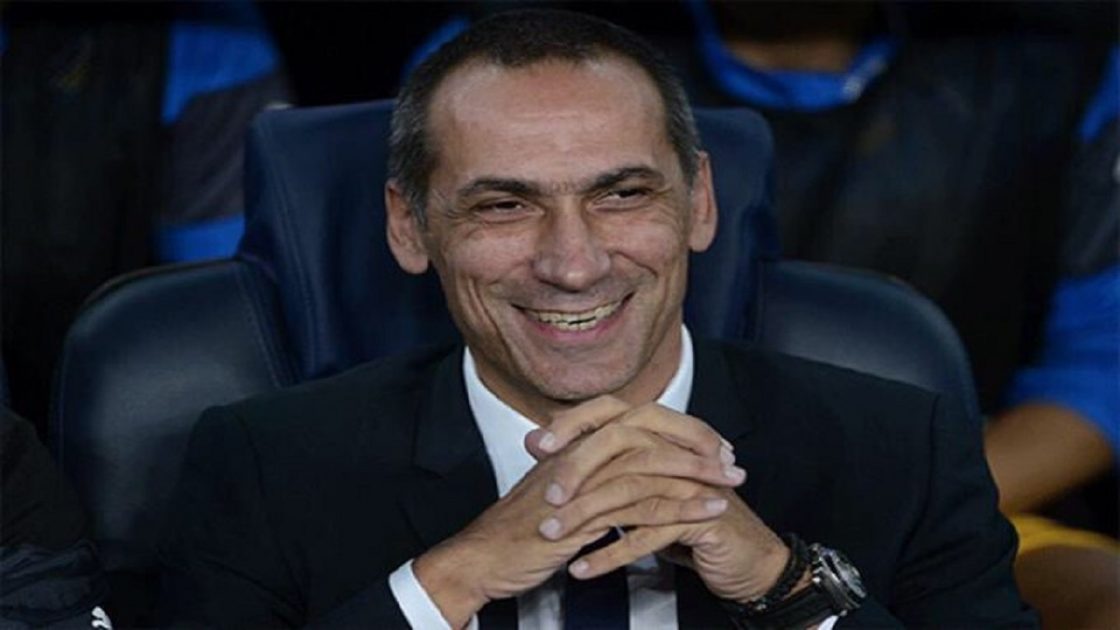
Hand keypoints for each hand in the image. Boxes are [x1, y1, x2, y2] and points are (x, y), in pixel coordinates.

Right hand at [414, 396, 742, 627]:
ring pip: (652, 465)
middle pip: (651, 433)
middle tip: (734, 462)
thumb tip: (623, 472)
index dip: (679, 430)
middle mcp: (581, 452)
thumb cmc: (520, 532)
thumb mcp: (561, 495)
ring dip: (698, 476)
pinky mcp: (583, 512)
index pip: (638, 421)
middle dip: (698, 447)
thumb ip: (590, 477)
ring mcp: (581, 479)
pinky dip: (682, 508)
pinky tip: (709, 514)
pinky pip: (643, 504)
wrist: (483, 558)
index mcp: (577, 443)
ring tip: (732, 486)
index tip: (713, 447)